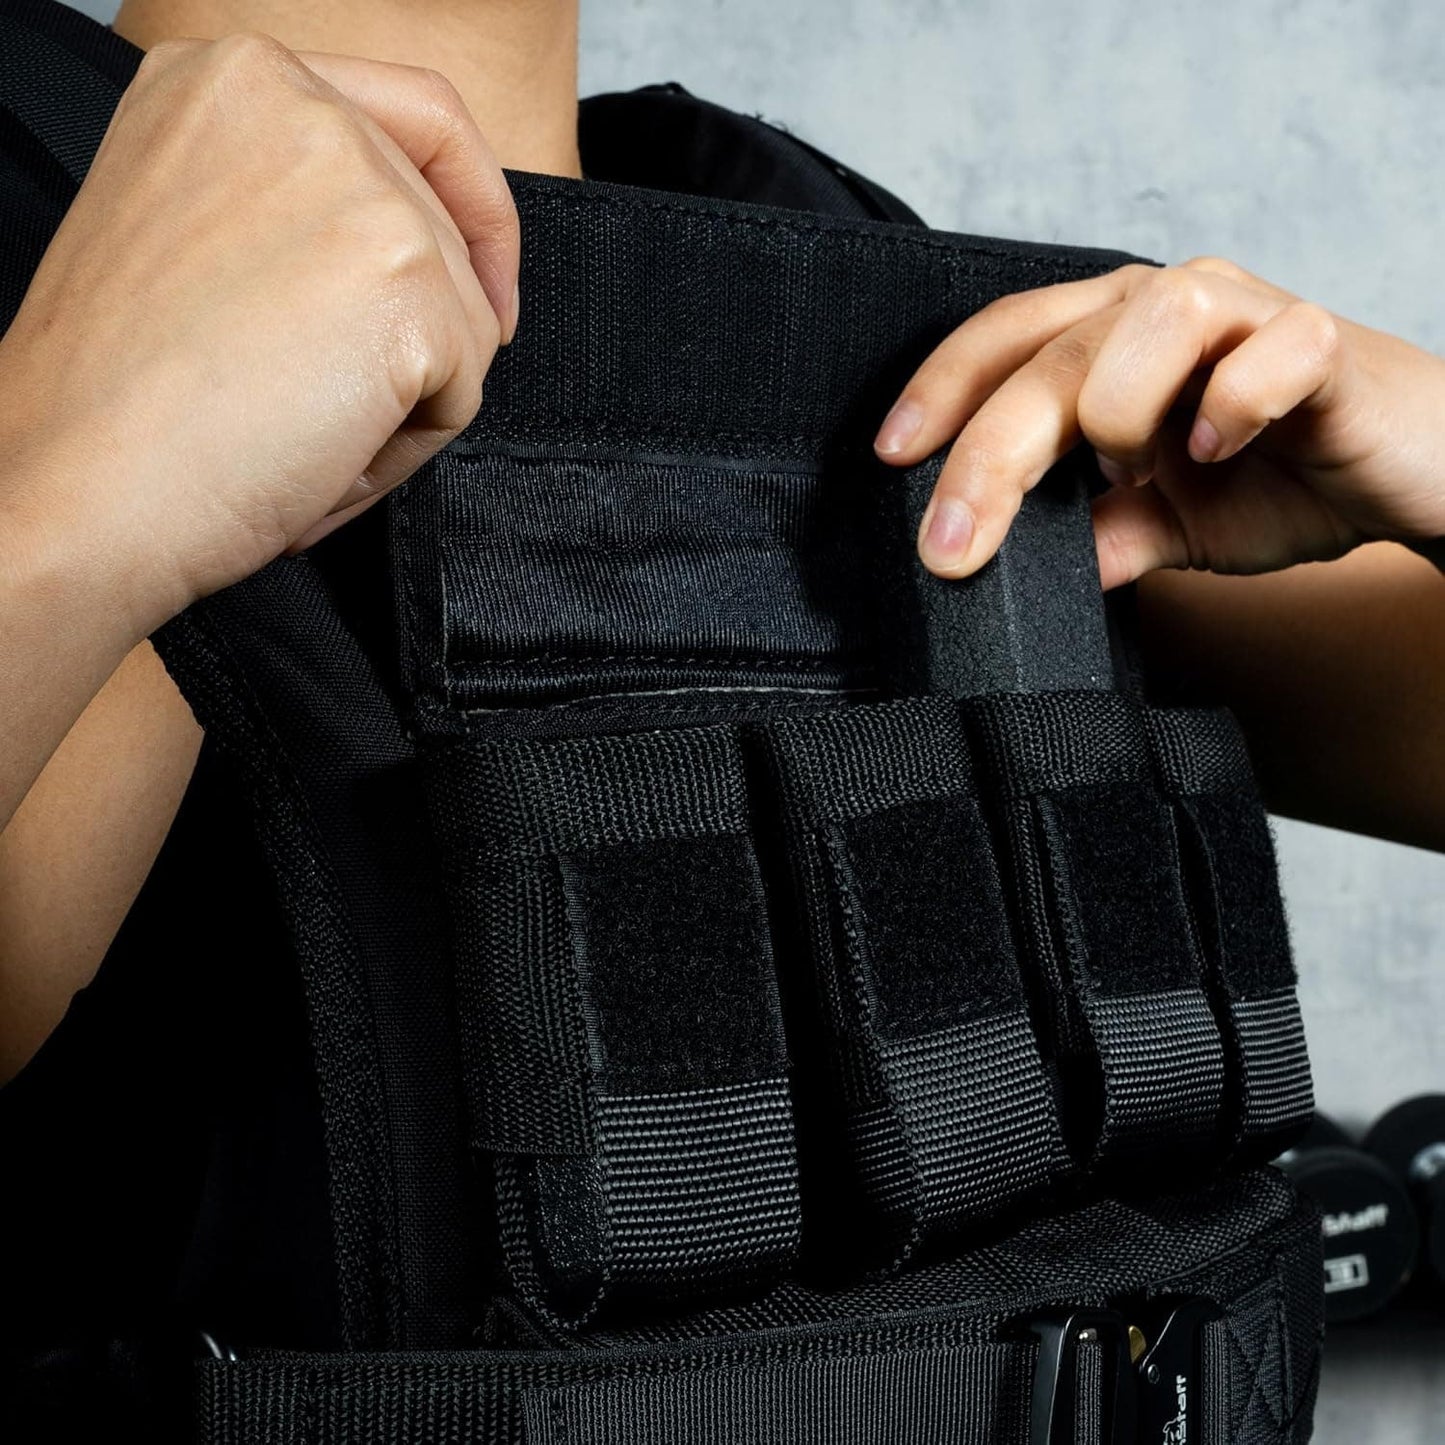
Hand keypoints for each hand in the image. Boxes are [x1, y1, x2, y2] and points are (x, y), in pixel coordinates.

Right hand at [0, 32, 518, 634]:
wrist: (76, 484)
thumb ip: (306, 203)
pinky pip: (462, 390)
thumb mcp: (200, 233)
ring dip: (400, 406)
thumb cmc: (122, 397)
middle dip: (414, 340)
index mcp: (235, 78)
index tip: (480, 289)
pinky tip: (312, 460)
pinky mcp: (409, 281)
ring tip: (293, 438)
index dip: (469, 211)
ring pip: (464, 319)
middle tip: (317, 409)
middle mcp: (301, 102)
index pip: (423, 119)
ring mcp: (363, 185)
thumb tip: (432, 246)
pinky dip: (401, 453)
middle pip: (450, 234)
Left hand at [872, 256, 1444, 587]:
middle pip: (1051, 353)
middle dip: (988, 455)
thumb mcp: (1164, 526)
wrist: (1414, 478)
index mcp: (1113, 339)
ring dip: (1118, 412)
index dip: (941, 389)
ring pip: (1147, 321)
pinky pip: (1268, 352)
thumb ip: (1093, 538)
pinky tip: (1215, 452)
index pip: (1006, 339)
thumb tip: (1005, 574)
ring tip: (1141, 470)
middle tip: (952, 546)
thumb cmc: (1283, 481)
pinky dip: (1231, 405)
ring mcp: (1248, 315)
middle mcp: (1166, 309)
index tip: (890, 460)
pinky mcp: (1322, 343)